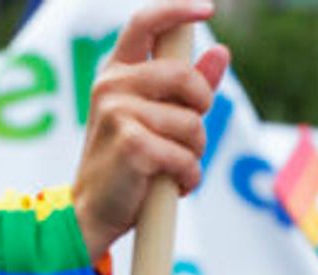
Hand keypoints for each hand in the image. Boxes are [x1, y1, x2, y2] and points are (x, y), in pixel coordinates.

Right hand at [72, 1, 230, 258]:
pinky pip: (186, 158)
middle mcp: (112, 84)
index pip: (145, 24)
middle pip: (187, 79)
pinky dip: (188, 179)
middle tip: (187, 136)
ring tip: (171, 167)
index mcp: (118, 73)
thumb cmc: (131, 164)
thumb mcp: (158, 119)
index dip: (177, 10)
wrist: (95, 210)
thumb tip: (222, 50)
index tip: (207, 7)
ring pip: (192, 124)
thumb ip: (190, 87)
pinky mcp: (132, 144)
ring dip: (194, 154)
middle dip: (202, 110)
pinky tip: (170, 186)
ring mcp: (118, 112)